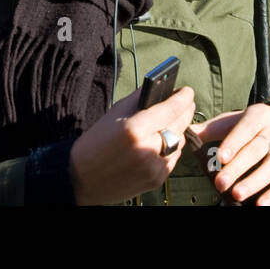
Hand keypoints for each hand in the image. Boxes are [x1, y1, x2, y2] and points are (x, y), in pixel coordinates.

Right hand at [68, 86, 195, 205]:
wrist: (82, 178)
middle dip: (185, 110)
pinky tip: (161, 141)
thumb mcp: (115, 113)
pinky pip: (173, 158)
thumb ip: (140, 99)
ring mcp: (154, 167)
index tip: (187, 91)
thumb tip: (162, 88)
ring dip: (177, 130)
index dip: (183, 97)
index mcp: (135, 129)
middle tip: (185, 102)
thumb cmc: (95, 143)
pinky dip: (170, 148)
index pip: (171, 108)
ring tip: (170, 122)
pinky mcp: (156, 180)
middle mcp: (147, 149)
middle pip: (180, 124)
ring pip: (179, 142)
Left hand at [188, 103, 269, 204]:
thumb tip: (188, 132)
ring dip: (255, 182)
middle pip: (256, 150)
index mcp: (259, 115)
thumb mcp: (236, 120)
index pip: (246, 128)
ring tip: (237, 194)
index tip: (220, 158)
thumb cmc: (255, 124)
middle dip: (238, 167)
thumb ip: (213, 128)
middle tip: (220, 183)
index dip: (233, 143)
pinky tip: (261, 204)